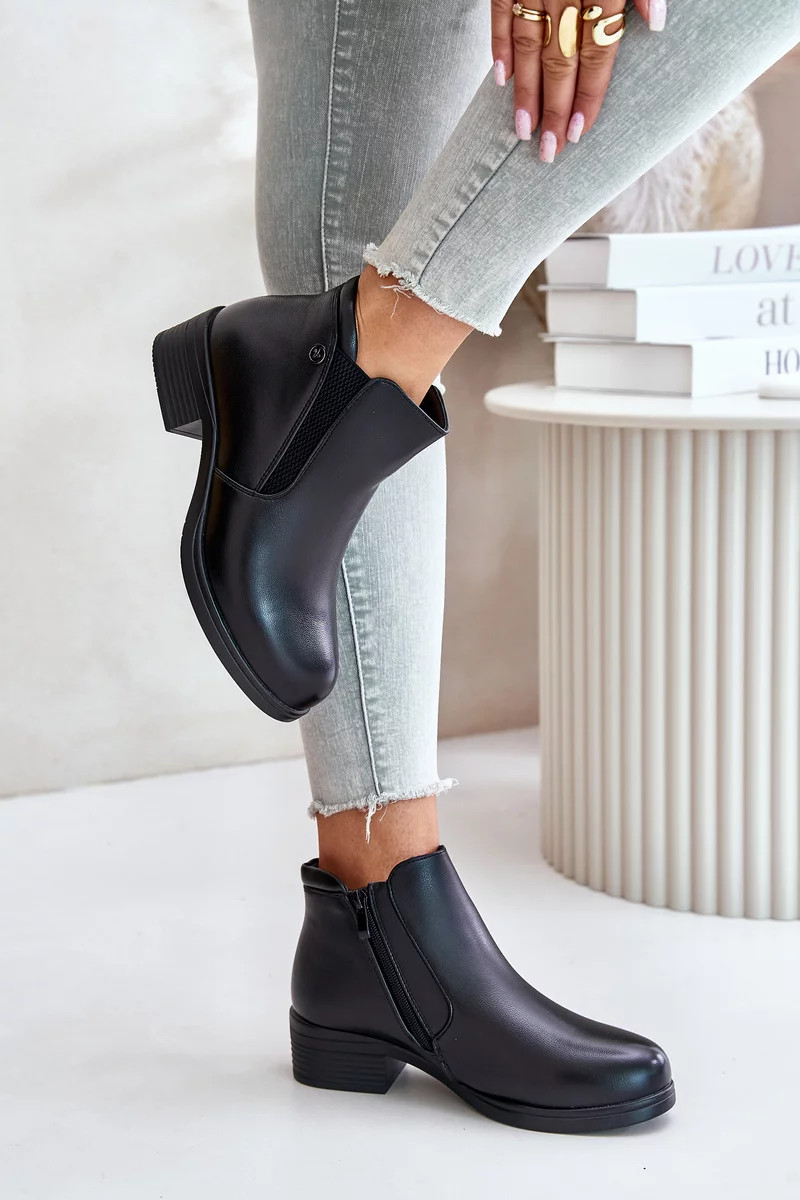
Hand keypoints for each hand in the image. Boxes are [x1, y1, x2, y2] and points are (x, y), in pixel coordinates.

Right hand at [491, 2, 666, 159]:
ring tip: (524, 129)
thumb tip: (656, 22)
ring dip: (525, 90)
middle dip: (554, 108)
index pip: (596, 52)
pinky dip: (500, 46)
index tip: (577, 132)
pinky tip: (503, 80)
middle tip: (548, 148)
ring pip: (528, 44)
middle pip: (560, 59)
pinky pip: (501, 12)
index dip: (588, 94)